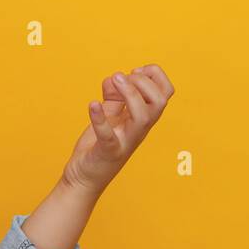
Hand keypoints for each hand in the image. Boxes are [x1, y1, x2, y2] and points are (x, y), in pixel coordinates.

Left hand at [62, 64, 173, 195]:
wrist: (83, 177)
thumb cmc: (98, 146)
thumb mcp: (108, 117)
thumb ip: (114, 97)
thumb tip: (115, 77)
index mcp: (141, 118)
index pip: (165, 93)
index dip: (154, 75)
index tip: (134, 71)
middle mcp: (138, 129)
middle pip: (160, 102)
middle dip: (144, 82)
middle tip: (122, 77)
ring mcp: (125, 141)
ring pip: (144, 117)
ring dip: (130, 93)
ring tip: (114, 80)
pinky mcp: (108, 151)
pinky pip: (108, 136)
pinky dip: (100, 118)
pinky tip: (92, 104)